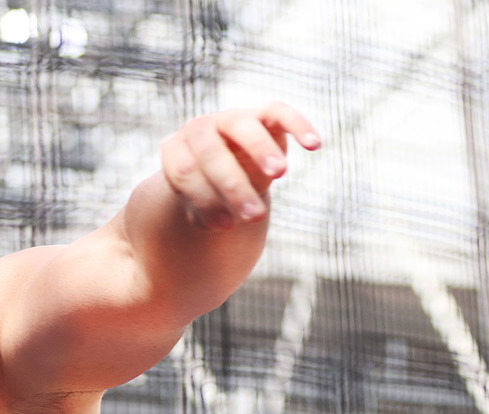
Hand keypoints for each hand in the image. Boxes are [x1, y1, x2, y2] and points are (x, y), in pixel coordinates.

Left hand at [160, 102, 320, 229]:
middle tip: (255, 216)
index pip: (183, 171)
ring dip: (261, 150)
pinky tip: (314, 145)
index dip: (203, 200)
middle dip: (233, 186)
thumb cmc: (210, 192)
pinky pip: (280, 112)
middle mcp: (199, 128)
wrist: (228, 168)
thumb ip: (207, 212)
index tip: (225, 227)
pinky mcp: (262, 113)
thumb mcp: (202, 207)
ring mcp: (230, 118)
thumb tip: (225, 221)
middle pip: (211, 152)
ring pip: (243, 127)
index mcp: (175, 149)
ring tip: (280, 174)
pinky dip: (298, 125)